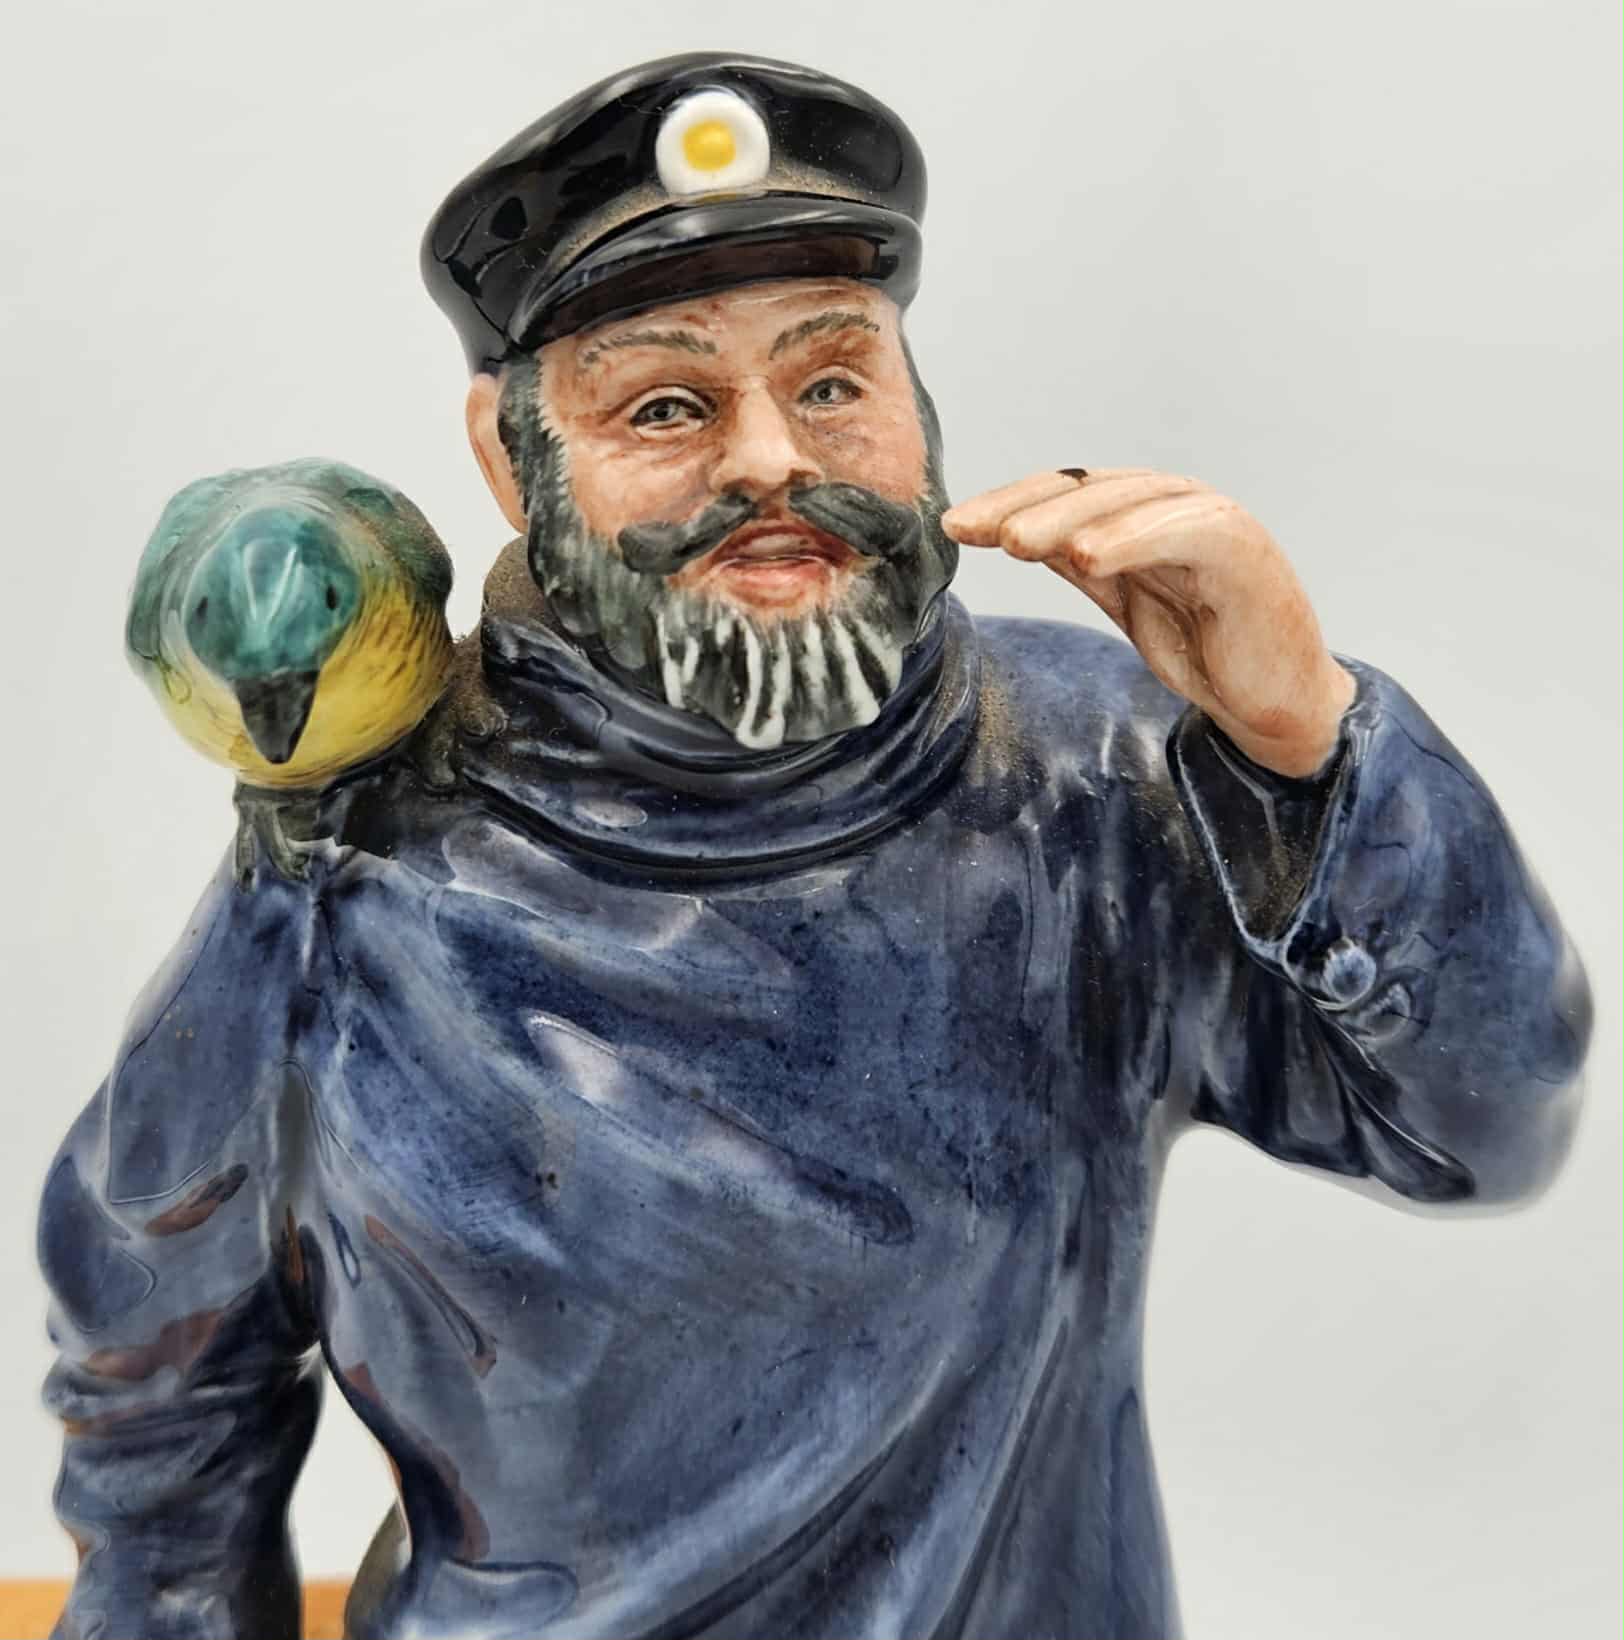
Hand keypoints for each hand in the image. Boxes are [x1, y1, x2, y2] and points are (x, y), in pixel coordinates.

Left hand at [942, 469, 1355, 776]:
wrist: (1275, 698)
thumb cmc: (1204, 644)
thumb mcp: (1127, 598)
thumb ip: (1083, 562)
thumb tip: (1013, 532)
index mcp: (1139, 514)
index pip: (1062, 494)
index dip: (1006, 504)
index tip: (953, 526)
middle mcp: (1172, 505)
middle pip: (1088, 491)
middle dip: (1025, 507)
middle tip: (972, 529)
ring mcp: (1210, 521)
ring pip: (1129, 503)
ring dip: (1069, 518)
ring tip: (1016, 542)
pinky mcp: (1242, 551)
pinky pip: (1185, 531)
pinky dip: (1134, 537)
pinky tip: (1087, 555)